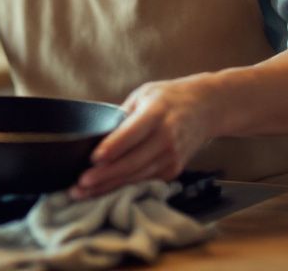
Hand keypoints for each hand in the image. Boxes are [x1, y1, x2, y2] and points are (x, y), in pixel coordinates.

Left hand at [70, 76, 218, 199]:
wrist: (206, 108)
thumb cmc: (170, 98)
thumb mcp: (144, 94)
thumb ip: (123, 115)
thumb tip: (97, 135)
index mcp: (156, 113)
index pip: (132, 133)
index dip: (112, 147)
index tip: (93, 159)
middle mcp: (166, 137)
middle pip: (132, 162)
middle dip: (104, 176)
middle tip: (80, 184)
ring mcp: (172, 156)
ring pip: (136, 176)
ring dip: (109, 187)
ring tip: (84, 192)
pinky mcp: (174, 169)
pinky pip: (145, 181)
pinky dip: (124, 187)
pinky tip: (104, 191)